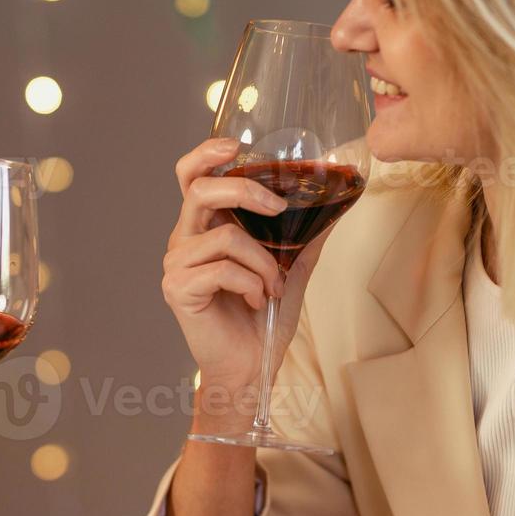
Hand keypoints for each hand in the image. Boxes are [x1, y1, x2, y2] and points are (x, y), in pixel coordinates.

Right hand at [162, 138, 330, 424]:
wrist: (250, 369)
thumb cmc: (263, 320)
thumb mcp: (292, 270)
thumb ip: (305, 237)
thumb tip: (337, 204)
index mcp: (204, 228)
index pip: (191, 176)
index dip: (206, 154)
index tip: (237, 146)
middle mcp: (184, 240)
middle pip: (200, 190)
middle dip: (244, 191)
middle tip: (277, 208)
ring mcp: (176, 265)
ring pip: (224, 237)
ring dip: (263, 261)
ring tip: (273, 286)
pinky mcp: (178, 289)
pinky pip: (223, 269)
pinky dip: (251, 284)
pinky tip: (256, 301)